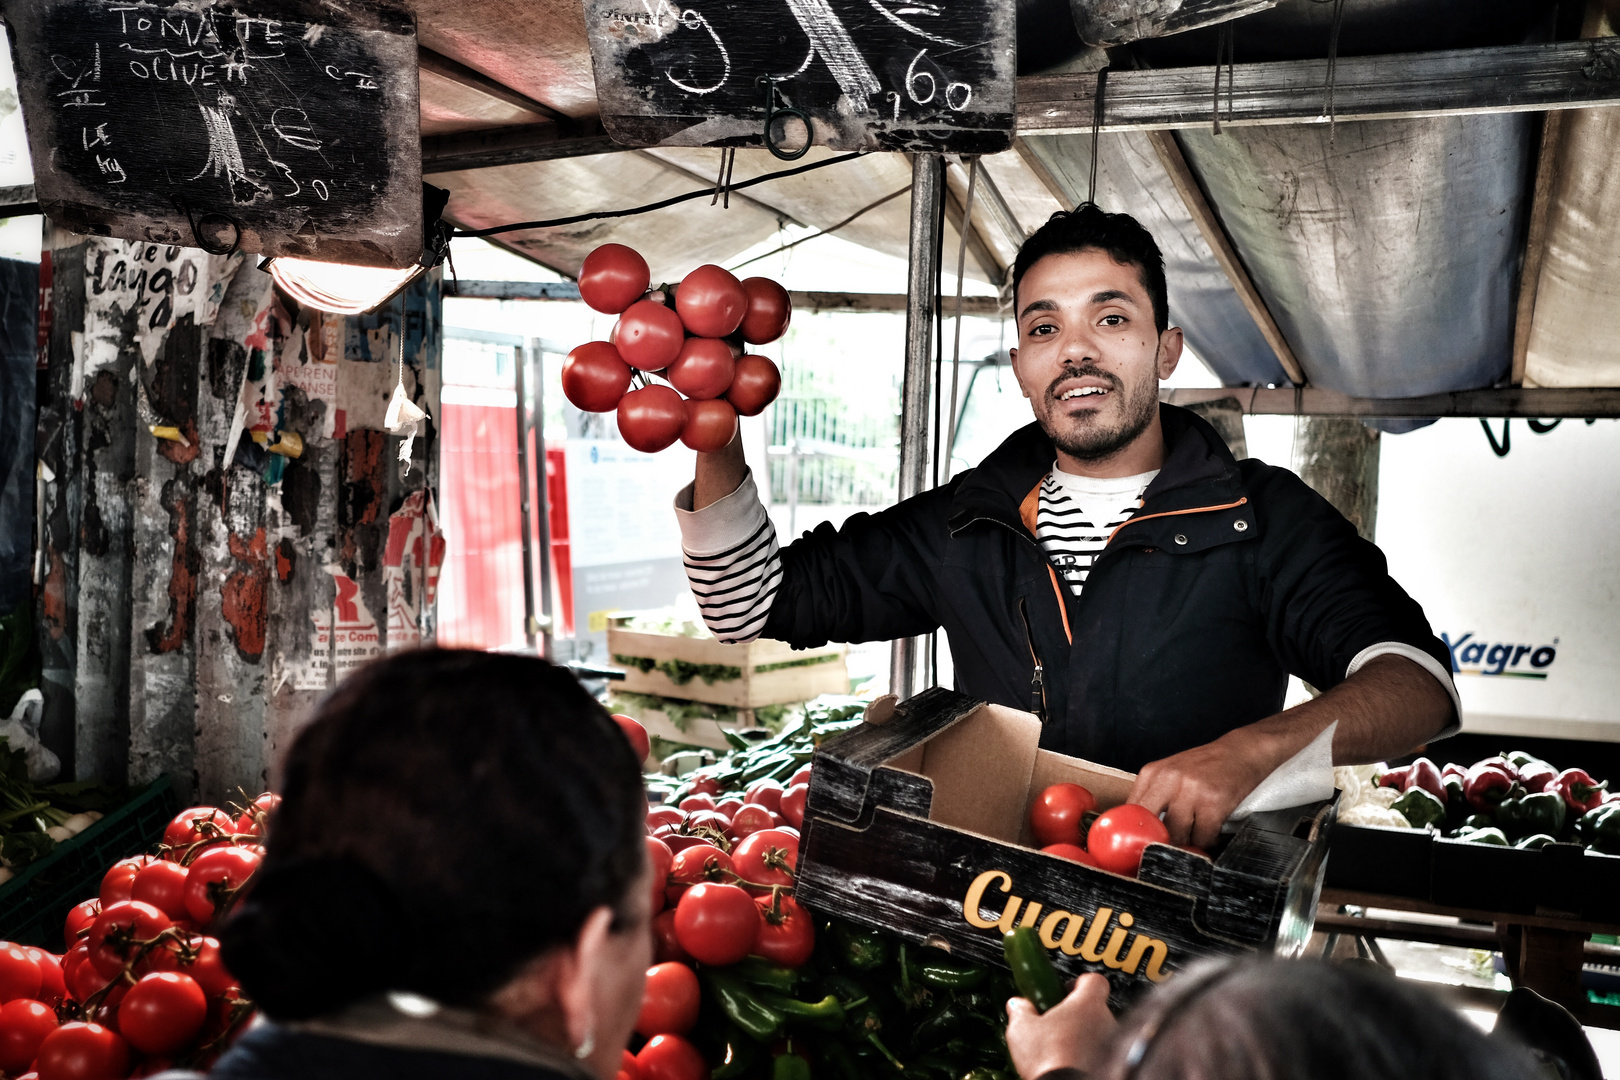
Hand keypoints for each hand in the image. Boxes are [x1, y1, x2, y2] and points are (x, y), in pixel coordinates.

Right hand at [1005, 974, 1115, 1078]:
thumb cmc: (1051, 1058)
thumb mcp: (1022, 1028)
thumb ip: (1021, 1010)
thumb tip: (1018, 1005)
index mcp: (1088, 1003)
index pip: (1093, 979)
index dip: (1077, 983)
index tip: (1064, 989)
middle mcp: (1107, 1020)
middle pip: (1094, 1007)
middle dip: (1075, 1014)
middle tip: (1054, 1022)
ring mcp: (1113, 1044)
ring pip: (1098, 1031)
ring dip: (1082, 1036)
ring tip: (1059, 1047)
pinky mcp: (1112, 1063)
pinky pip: (1100, 1052)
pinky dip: (1086, 1055)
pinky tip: (1067, 1061)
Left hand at [1128, 729, 1280, 848]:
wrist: (1241, 751)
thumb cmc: (1205, 766)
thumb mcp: (1170, 774)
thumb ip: (1154, 797)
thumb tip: (1140, 831)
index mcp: (1151, 773)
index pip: (1131, 811)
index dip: (1136, 834)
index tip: (1143, 846)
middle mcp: (1168, 780)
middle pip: (1152, 827)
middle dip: (1161, 844)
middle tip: (1169, 851)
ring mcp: (1191, 791)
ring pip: (1178, 836)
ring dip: (1187, 845)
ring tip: (1194, 839)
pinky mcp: (1214, 802)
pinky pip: (1203, 838)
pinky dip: (1207, 842)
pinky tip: (1211, 834)